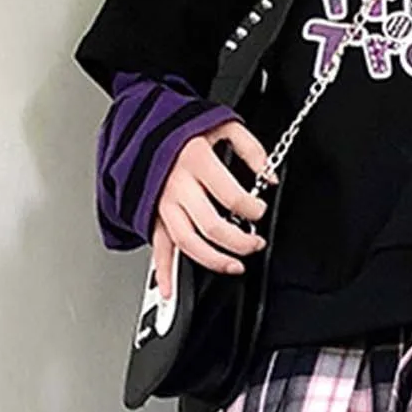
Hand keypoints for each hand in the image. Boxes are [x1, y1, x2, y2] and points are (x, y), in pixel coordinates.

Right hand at [152, 119, 272, 298]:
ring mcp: (162, 203)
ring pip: (188, 243)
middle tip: (255, 243)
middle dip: (240, 242)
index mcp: (196, 160)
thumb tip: (269, 176)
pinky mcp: (152, 215)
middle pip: (212, 227)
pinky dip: (162, 272)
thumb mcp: (222, 124)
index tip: (259, 209)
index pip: (231, 197)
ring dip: (214, 260)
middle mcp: (178, 185)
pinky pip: (158, 247)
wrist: (143, 122)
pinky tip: (169, 290)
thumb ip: (251, 149)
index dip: (252, 209)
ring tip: (235, 265)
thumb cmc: (183, 125)